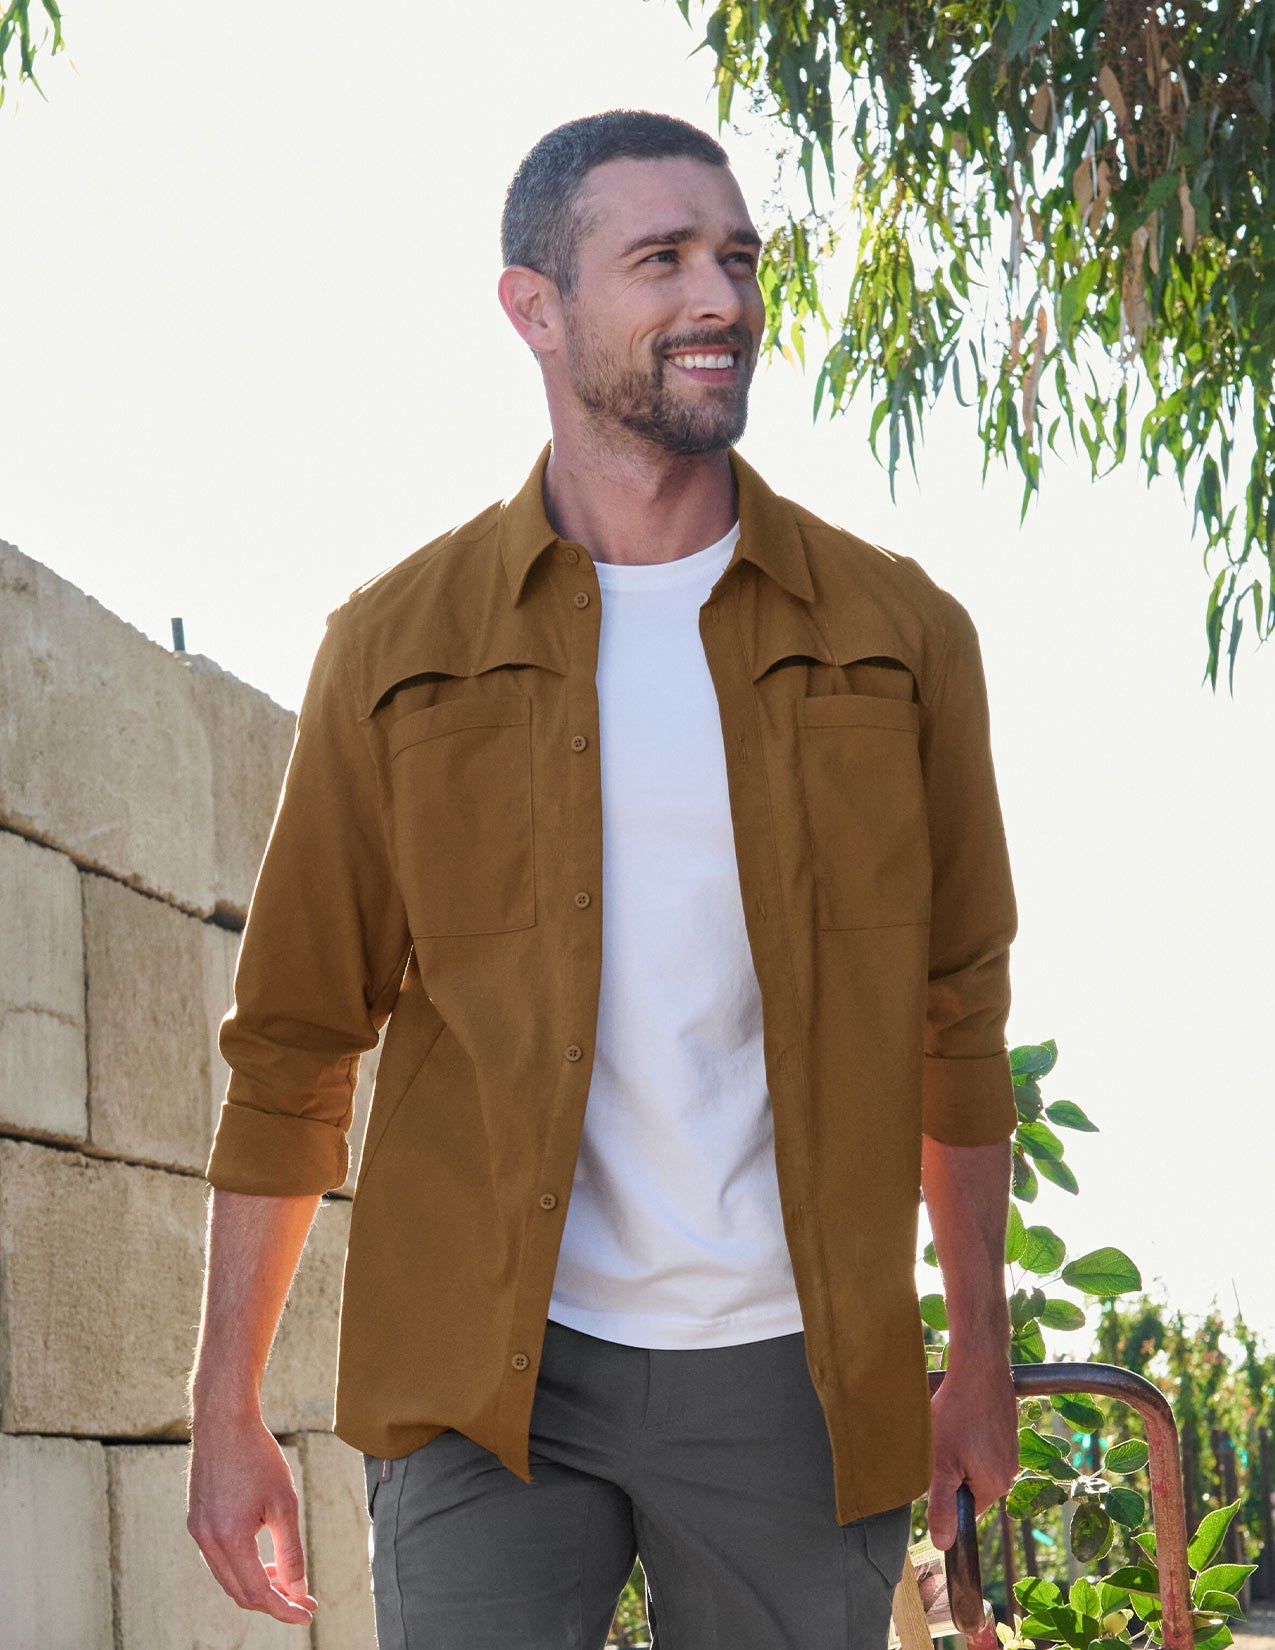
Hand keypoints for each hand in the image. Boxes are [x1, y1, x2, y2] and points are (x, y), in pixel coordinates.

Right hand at [186, 1412, 317, 1623]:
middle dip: (273, 1600)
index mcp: (229, 1539)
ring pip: (228, 1578)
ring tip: (285, 1578)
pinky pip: (219, 1559)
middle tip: (302, 1599)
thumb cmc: (258, 1457)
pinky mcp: (196, 1521)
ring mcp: (197, 1531)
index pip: (258, 1592)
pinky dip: (242, 1566)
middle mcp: (207, 1541)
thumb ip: (291, 1551)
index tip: (308, 1612)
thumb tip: (298, 1589)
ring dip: (257, 1584)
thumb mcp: (284, 1504)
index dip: (284, 1607)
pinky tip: (262, 1557)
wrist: (224, 1421)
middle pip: (240, 1592)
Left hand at [927, 1356, 1017, 1549]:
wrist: (979, 1367)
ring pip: (975, 1465)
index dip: (945, 1494)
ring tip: (950, 1428)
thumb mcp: (940, 1463)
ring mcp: (1010, 1451)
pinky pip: (982, 1446)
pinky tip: (961, 1418)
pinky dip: (968, 1436)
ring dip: (959, 1452)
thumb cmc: (957, 1413)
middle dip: (952, 1471)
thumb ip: (941, 1506)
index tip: (937, 1469)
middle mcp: (1010, 1472)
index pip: (966, 1510)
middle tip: (940, 1445)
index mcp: (997, 1486)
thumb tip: (943, 1544)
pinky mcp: (1006, 1432)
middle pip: (970, 1487)